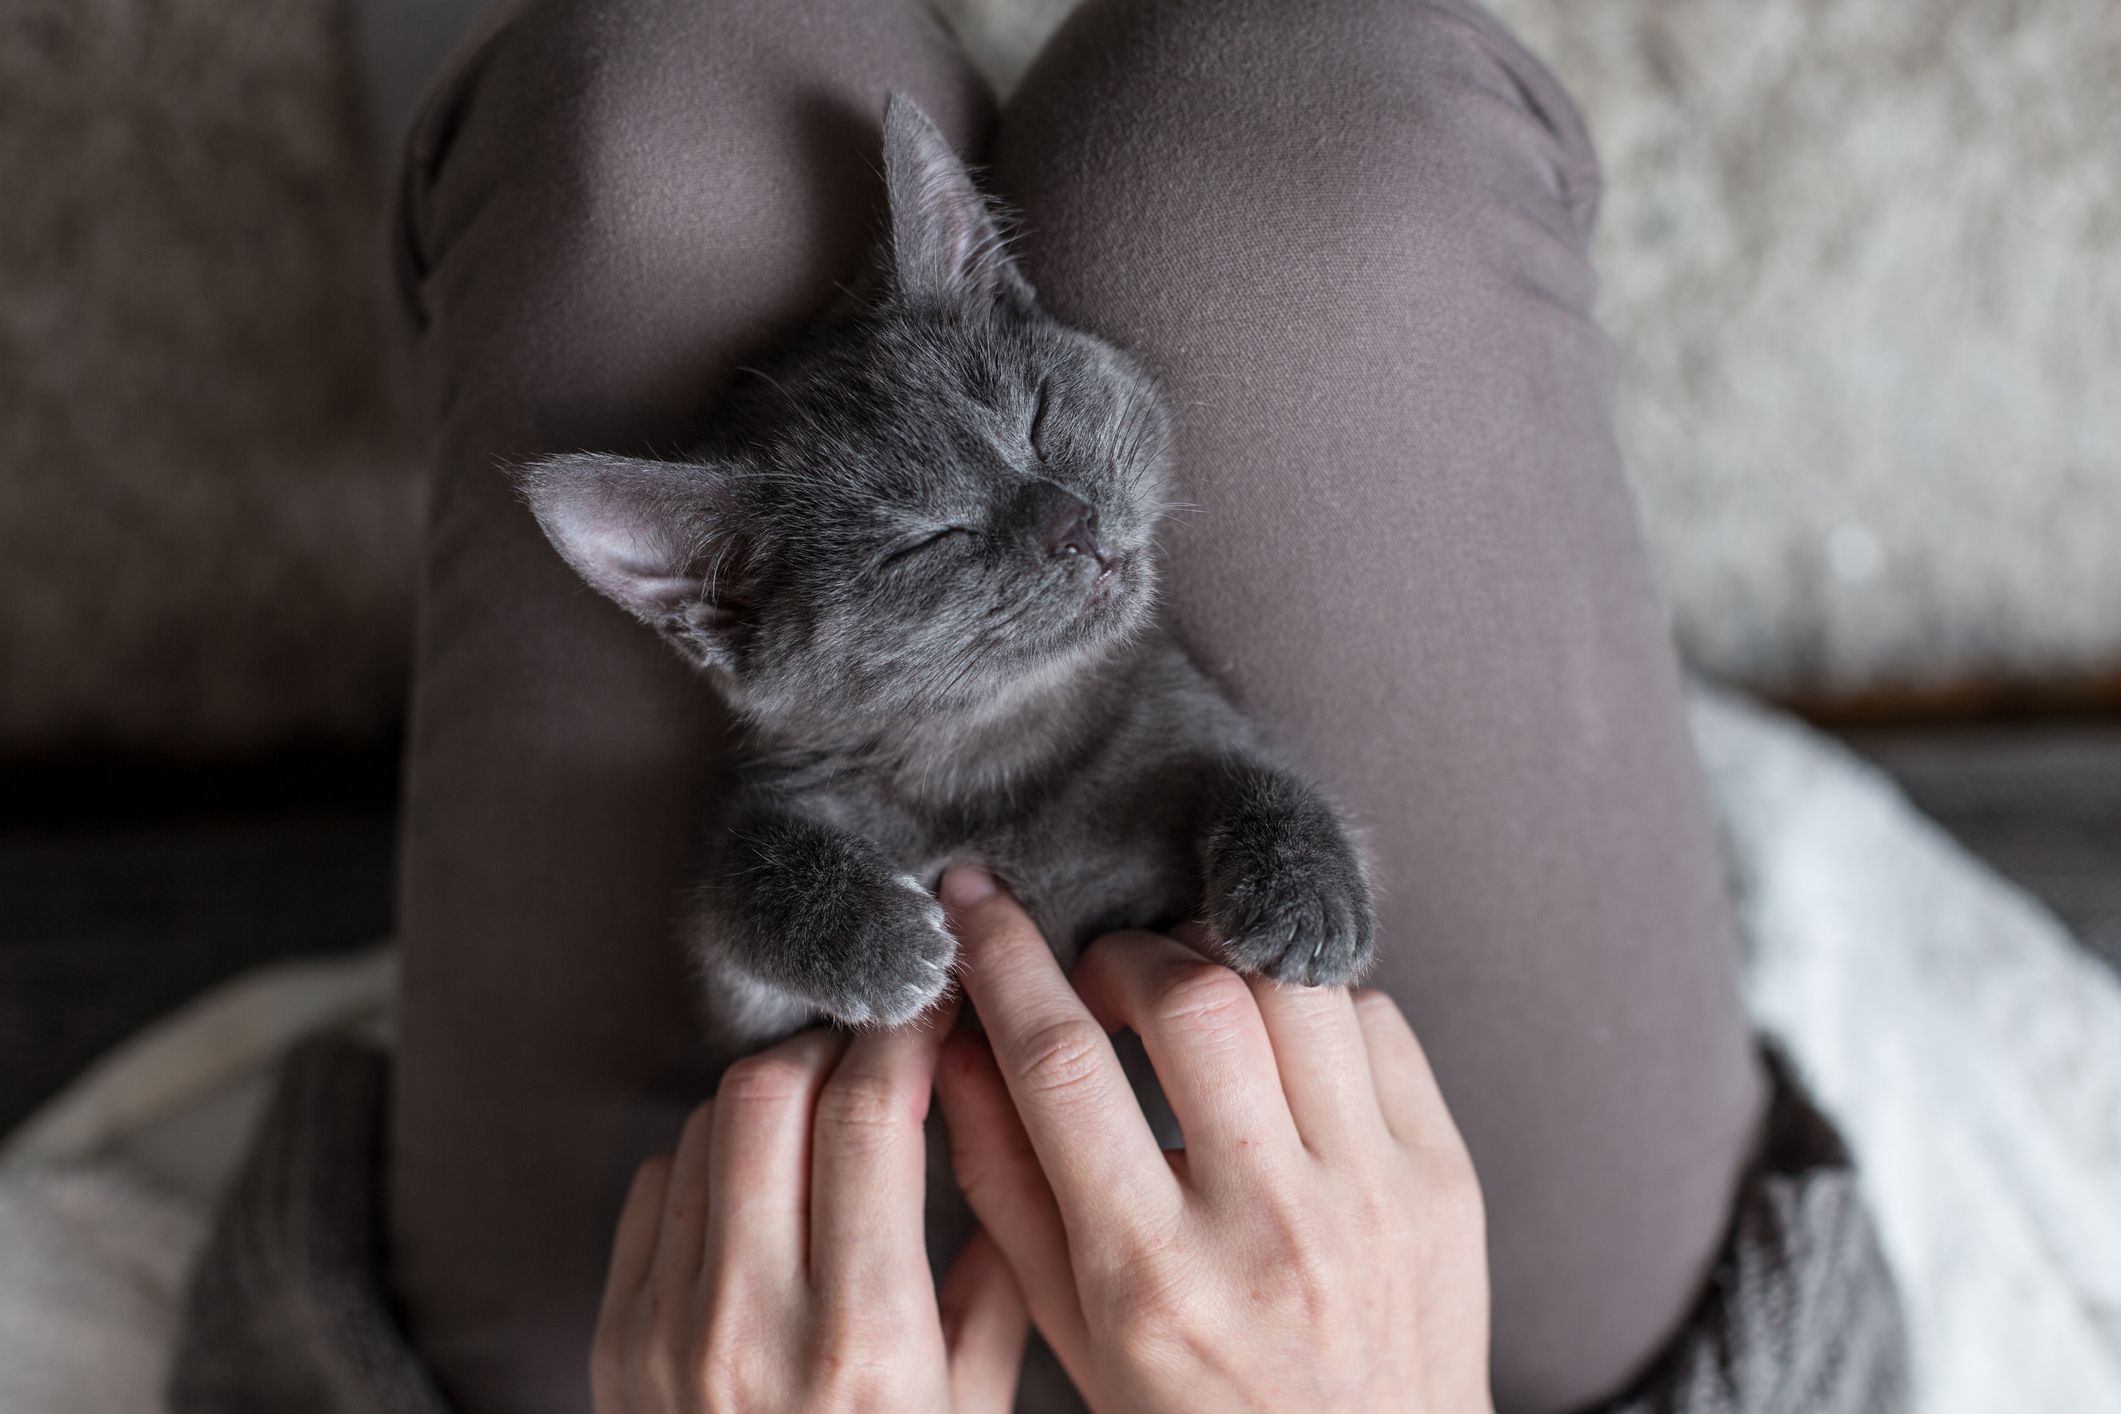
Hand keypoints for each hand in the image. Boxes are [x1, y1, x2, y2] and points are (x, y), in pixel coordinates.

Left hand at [592, 1006, 1027, 1412]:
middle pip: (772, 1096)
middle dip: (837, 1040)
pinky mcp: (615, 1340)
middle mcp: (753, 1328)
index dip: (907, 1031)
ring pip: (706, 1127)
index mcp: (864, 1348)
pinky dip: (712, 1151)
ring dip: (774, 1088)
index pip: (870, 1119)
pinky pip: (656, 1186)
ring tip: (828, 1095)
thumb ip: (994, 1294)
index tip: (940, 997)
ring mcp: (667, 1332)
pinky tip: (763, 1168)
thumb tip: (1013, 1163)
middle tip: (883, 1034)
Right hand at [935, 865, 1494, 1413]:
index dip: (1005, 960)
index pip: (1060, 1065)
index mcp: (1153, 1277)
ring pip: (1291, 989)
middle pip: (1189, 1001)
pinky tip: (1276, 1039)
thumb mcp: (1072, 1327)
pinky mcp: (1444, 1175)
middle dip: (1124, 953)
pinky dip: (1310, 1001)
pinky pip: (1377, 1020)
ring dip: (1220, 957)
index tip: (974, 902)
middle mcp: (1270, 1228)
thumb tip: (953, 1042)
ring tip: (1187, 991)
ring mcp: (1372, 1196)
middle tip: (1101, 976)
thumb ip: (1004, 1182)